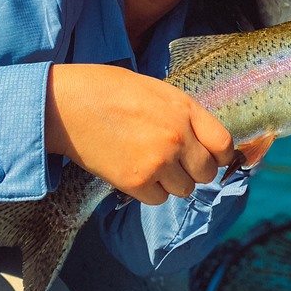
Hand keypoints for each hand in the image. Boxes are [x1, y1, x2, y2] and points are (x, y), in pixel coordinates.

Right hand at [44, 64, 234, 204]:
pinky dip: (148, 191)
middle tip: (173, 162)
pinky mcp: (136, 181)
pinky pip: (158, 199)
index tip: (212, 159)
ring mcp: (158, 161)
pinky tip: (132, 171)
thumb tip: (202, 141)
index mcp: (185, 109)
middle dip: (193, 171)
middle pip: (206, 173)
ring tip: (147, 163)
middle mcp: (178, 136)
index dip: (220, 156)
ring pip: (184, 190)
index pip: (224, 144)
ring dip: (170, 182)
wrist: (66, 105)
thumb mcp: (156, 91)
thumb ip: (183, 115)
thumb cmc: (108, 90)